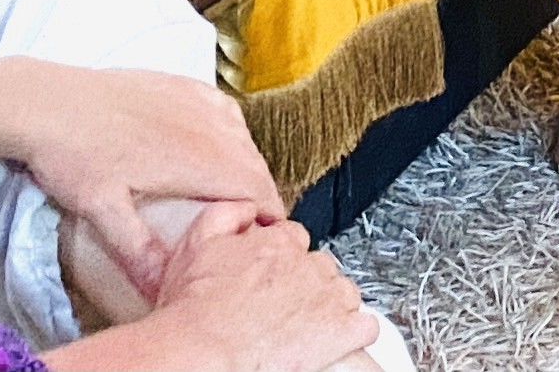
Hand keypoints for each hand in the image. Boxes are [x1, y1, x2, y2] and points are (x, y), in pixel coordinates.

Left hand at [0, 62, 275, 303]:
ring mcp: (194, 100)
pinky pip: (224, 109)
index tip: (262, 238)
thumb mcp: (102, 210)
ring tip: (230, 193)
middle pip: (255, 164)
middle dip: (259, 195)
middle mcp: (206, 125)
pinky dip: (230, 132)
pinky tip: (214, 143)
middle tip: (246, 225)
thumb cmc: (73, 156)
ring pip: (242, 136)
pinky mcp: (180, 83)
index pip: (256, 188)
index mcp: (196, 158)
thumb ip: (138, 251)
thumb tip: (162, 290)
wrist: (47, 101)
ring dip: (246, 165)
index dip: (268, 215)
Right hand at [137, 206, 389, 371]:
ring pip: (345, 292)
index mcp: (277, 242)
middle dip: (307, 281)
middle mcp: (307, 266)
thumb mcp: (196, 243)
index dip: (283, 257)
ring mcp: (327, 299)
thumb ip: (225, 216)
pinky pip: (365, 326)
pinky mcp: (341, 333)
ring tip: (309, 323)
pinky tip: (337, 340)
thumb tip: (247, 208)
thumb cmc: (193, 307)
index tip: (274, 273)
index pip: (294, 238)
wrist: (201, 349)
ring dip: (332, 304)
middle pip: (320, 265)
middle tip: (286, 303)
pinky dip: (355, 332)